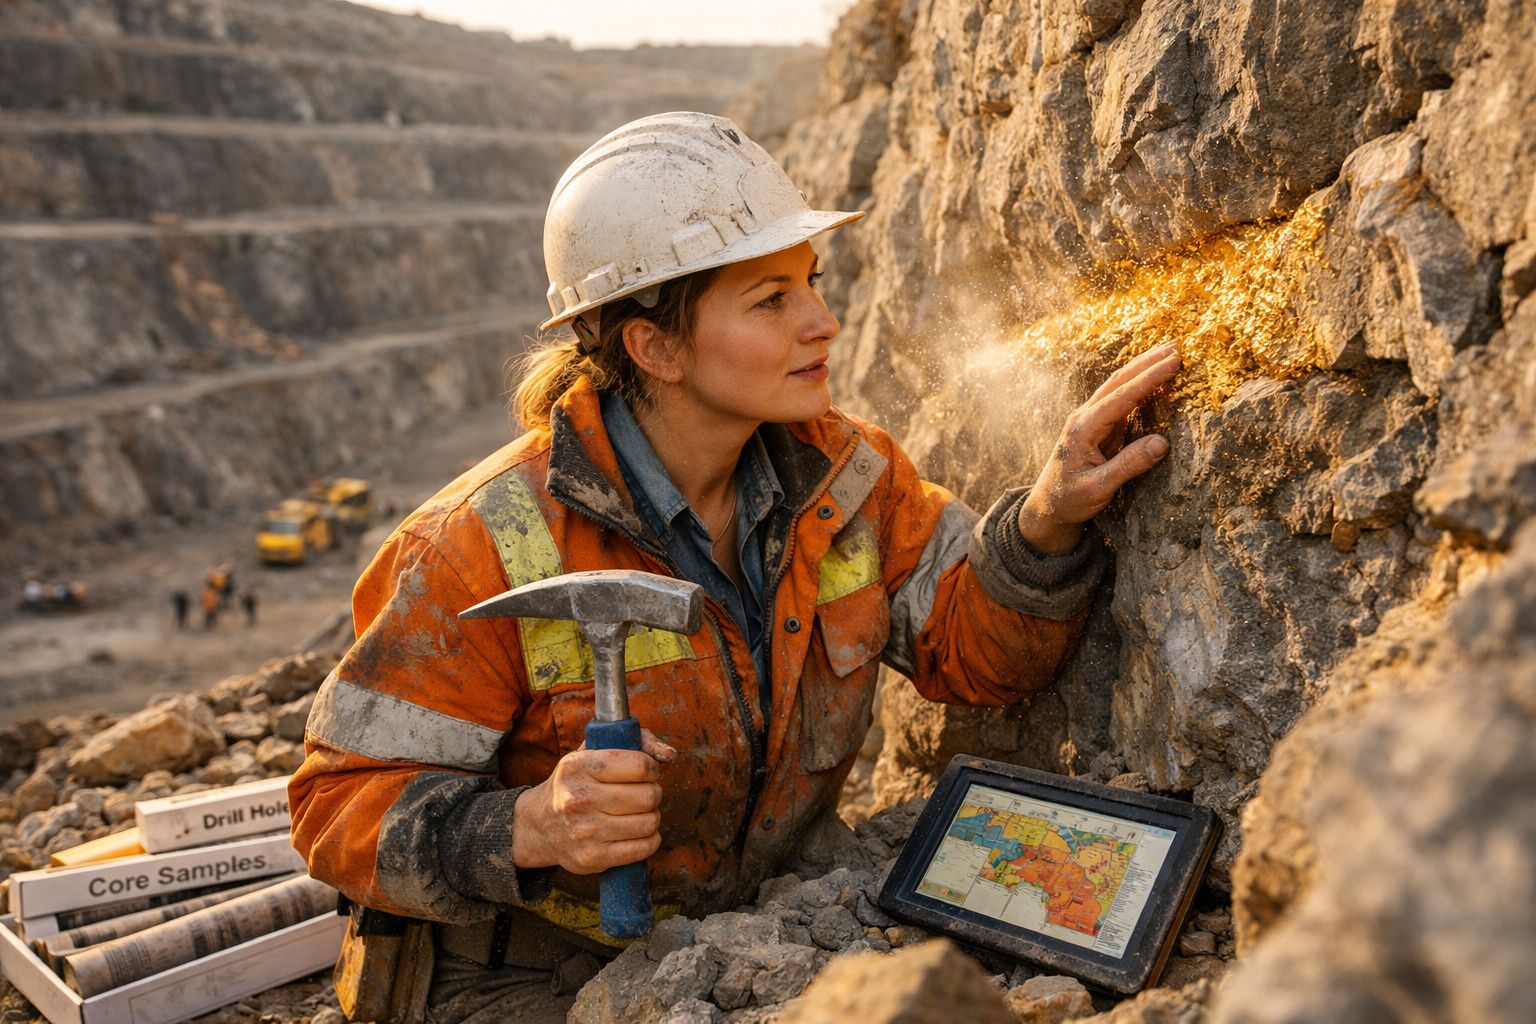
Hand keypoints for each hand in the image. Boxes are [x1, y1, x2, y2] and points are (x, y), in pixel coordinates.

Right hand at [512, 728, 675, 873]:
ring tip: (638, 812)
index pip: (639, 766)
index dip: (651, 768)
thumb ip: (637, 742)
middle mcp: (579, 798)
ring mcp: (585, 831)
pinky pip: (643, 848)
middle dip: (653, 793)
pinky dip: (649, 839)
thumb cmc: (576, 783)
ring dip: (651, 816)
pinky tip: (637, 832)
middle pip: (648, 796)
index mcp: (578, 766)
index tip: (646, 772)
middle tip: (642, 793)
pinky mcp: (592, 857)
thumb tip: (669, 754)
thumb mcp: (593, 751)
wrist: (539, 825)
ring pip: (649, 822)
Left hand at [1018, 343, 1182, 553]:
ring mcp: (1090, 419)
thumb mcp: (1098, 488)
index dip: (1148, 379)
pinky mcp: (1097, 427)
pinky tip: (1155, 377)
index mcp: (1083, 428)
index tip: (1173, 362)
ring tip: (1170, 352)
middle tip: (1177, 346)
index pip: (1121, 397)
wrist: (1047, 507)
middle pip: (1118, 381)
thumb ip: (1128, 466)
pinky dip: (1139, 385)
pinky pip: (1121, 400)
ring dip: (1143, 368)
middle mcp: (1085, 417)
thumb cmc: (1069, 500)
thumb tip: (1162, 442)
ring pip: (1118, 386)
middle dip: (1147, 362)